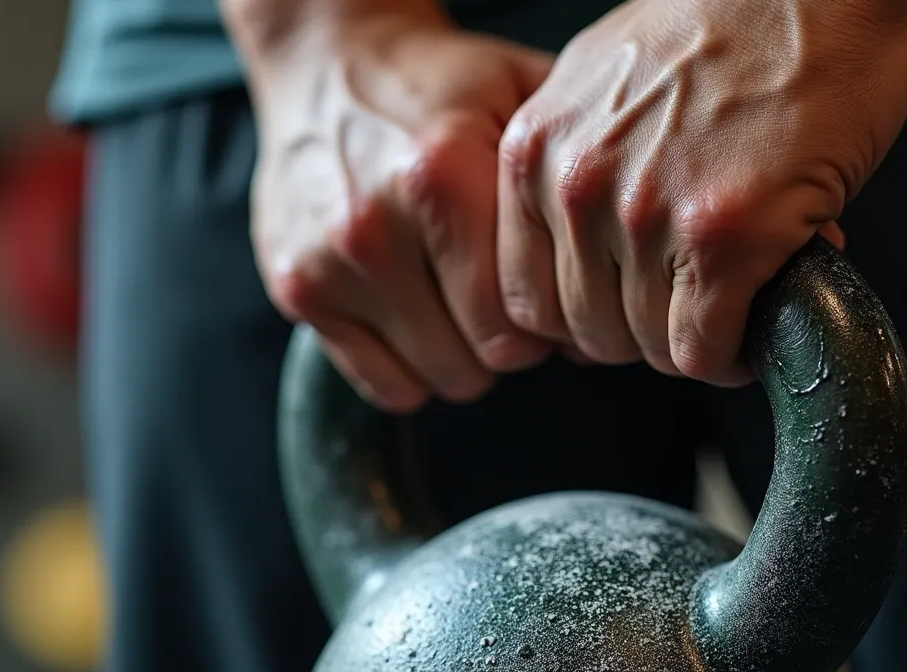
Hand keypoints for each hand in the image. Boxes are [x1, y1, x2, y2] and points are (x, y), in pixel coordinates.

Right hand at [236, 8, 555, 411]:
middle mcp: (376, 224)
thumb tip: (609, 278)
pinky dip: (414, 370)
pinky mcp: (297, 289)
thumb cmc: (437, 86)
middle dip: (513, 342)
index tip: (553, 300)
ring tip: (468, 306)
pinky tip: (425, 323)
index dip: (552, 323)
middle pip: (482, 355)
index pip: (518, 316)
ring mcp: (329, 264)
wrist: (331, 63)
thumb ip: (564, 178)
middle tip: (513, 302)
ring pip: (436, 377)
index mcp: (441, 175)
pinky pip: (381, 384)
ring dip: (466, 358)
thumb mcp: (520, 95)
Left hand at [496, 0, 906, 384]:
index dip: (580, 317)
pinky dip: (733, 355)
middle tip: (687, 310)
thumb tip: (592, 242)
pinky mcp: (725, 235)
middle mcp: (576, 188)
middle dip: (640, 333)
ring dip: (692, 343)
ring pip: (649, 347)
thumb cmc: (722, 19)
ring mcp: (647, 216)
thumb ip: (579, 164)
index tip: (624, 309)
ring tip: (730, 309)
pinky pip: (706, 347)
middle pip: (587, 331)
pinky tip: (756, 327)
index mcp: (534, 153)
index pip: (524, 297)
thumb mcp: (602, 83)